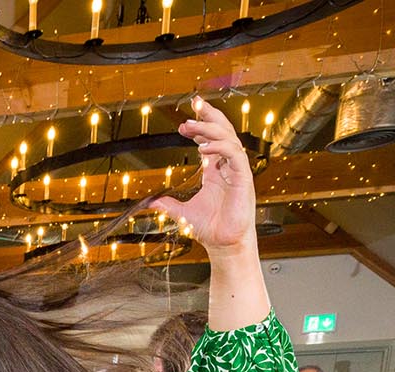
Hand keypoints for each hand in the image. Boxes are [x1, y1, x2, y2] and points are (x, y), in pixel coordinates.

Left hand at [149, 96, 256, 254]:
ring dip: (209, 129)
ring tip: (190, 126)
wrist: (224, 245)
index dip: (202, 124)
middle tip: (194, 104)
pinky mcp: (244, 179)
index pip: (212, 139)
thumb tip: (151, 203)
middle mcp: (228, 167)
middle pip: (223, 131)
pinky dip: (219, 148)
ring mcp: (237, 171)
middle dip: (209, 115)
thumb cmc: (211, 229)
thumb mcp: (183, 213)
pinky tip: (203, 148)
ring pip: (228, 139)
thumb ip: (169, 205)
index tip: (189, 115)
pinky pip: (234, 155)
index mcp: (216, 170)